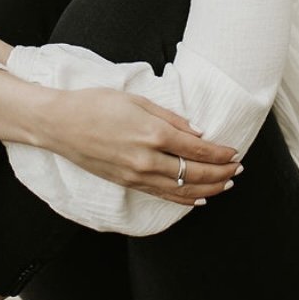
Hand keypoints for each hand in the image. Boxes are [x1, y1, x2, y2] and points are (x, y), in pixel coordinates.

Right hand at [45, 87, 239, 205]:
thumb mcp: (136, 100)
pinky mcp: (128, 183)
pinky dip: (184, 199)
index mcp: (153, 133)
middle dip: (221, 172)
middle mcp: (148, 159)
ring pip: (182, 189)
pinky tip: (200, 199)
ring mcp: (137, 175)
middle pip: (195, 172)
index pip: (197, 148)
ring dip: (209, 188)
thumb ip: (169, 117)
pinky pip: (163, 196)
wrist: (60, 123)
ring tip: (227, 184)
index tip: (234, 152)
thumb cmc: (95, 104)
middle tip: (238, 169)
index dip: (220, 152)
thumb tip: (197, 132)